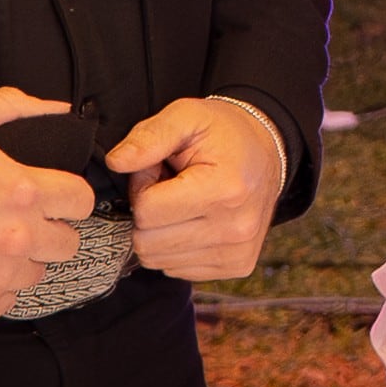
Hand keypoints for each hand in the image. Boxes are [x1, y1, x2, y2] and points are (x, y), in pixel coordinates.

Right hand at [0, 88, 95, 322]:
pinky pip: (3, 301)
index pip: (81, 202)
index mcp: (22, 191)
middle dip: (51, 231)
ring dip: (21, 261)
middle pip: (67, 244)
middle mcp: (16, 238)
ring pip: (35, 274)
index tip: (56, 199)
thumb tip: (55, 108)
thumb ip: (13, 106)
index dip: (71, 198)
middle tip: (24, 223)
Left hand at [107, 98, 287, 281]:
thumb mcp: (186, 116)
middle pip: (148, 243)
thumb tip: (116, 162)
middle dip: (148, 213)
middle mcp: (235, 228)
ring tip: (182, 202)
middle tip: (169, 187)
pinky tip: (194, 220)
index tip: (159, 170)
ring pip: (159, 261)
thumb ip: (149, 136)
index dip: (142, 186)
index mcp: (224, 189)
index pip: (147, 211)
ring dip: (161, 232)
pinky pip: (178, 270)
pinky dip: (176, 247)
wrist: (268, 149)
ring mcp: (238, 252)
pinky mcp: (238, 266)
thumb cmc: (223, 133)